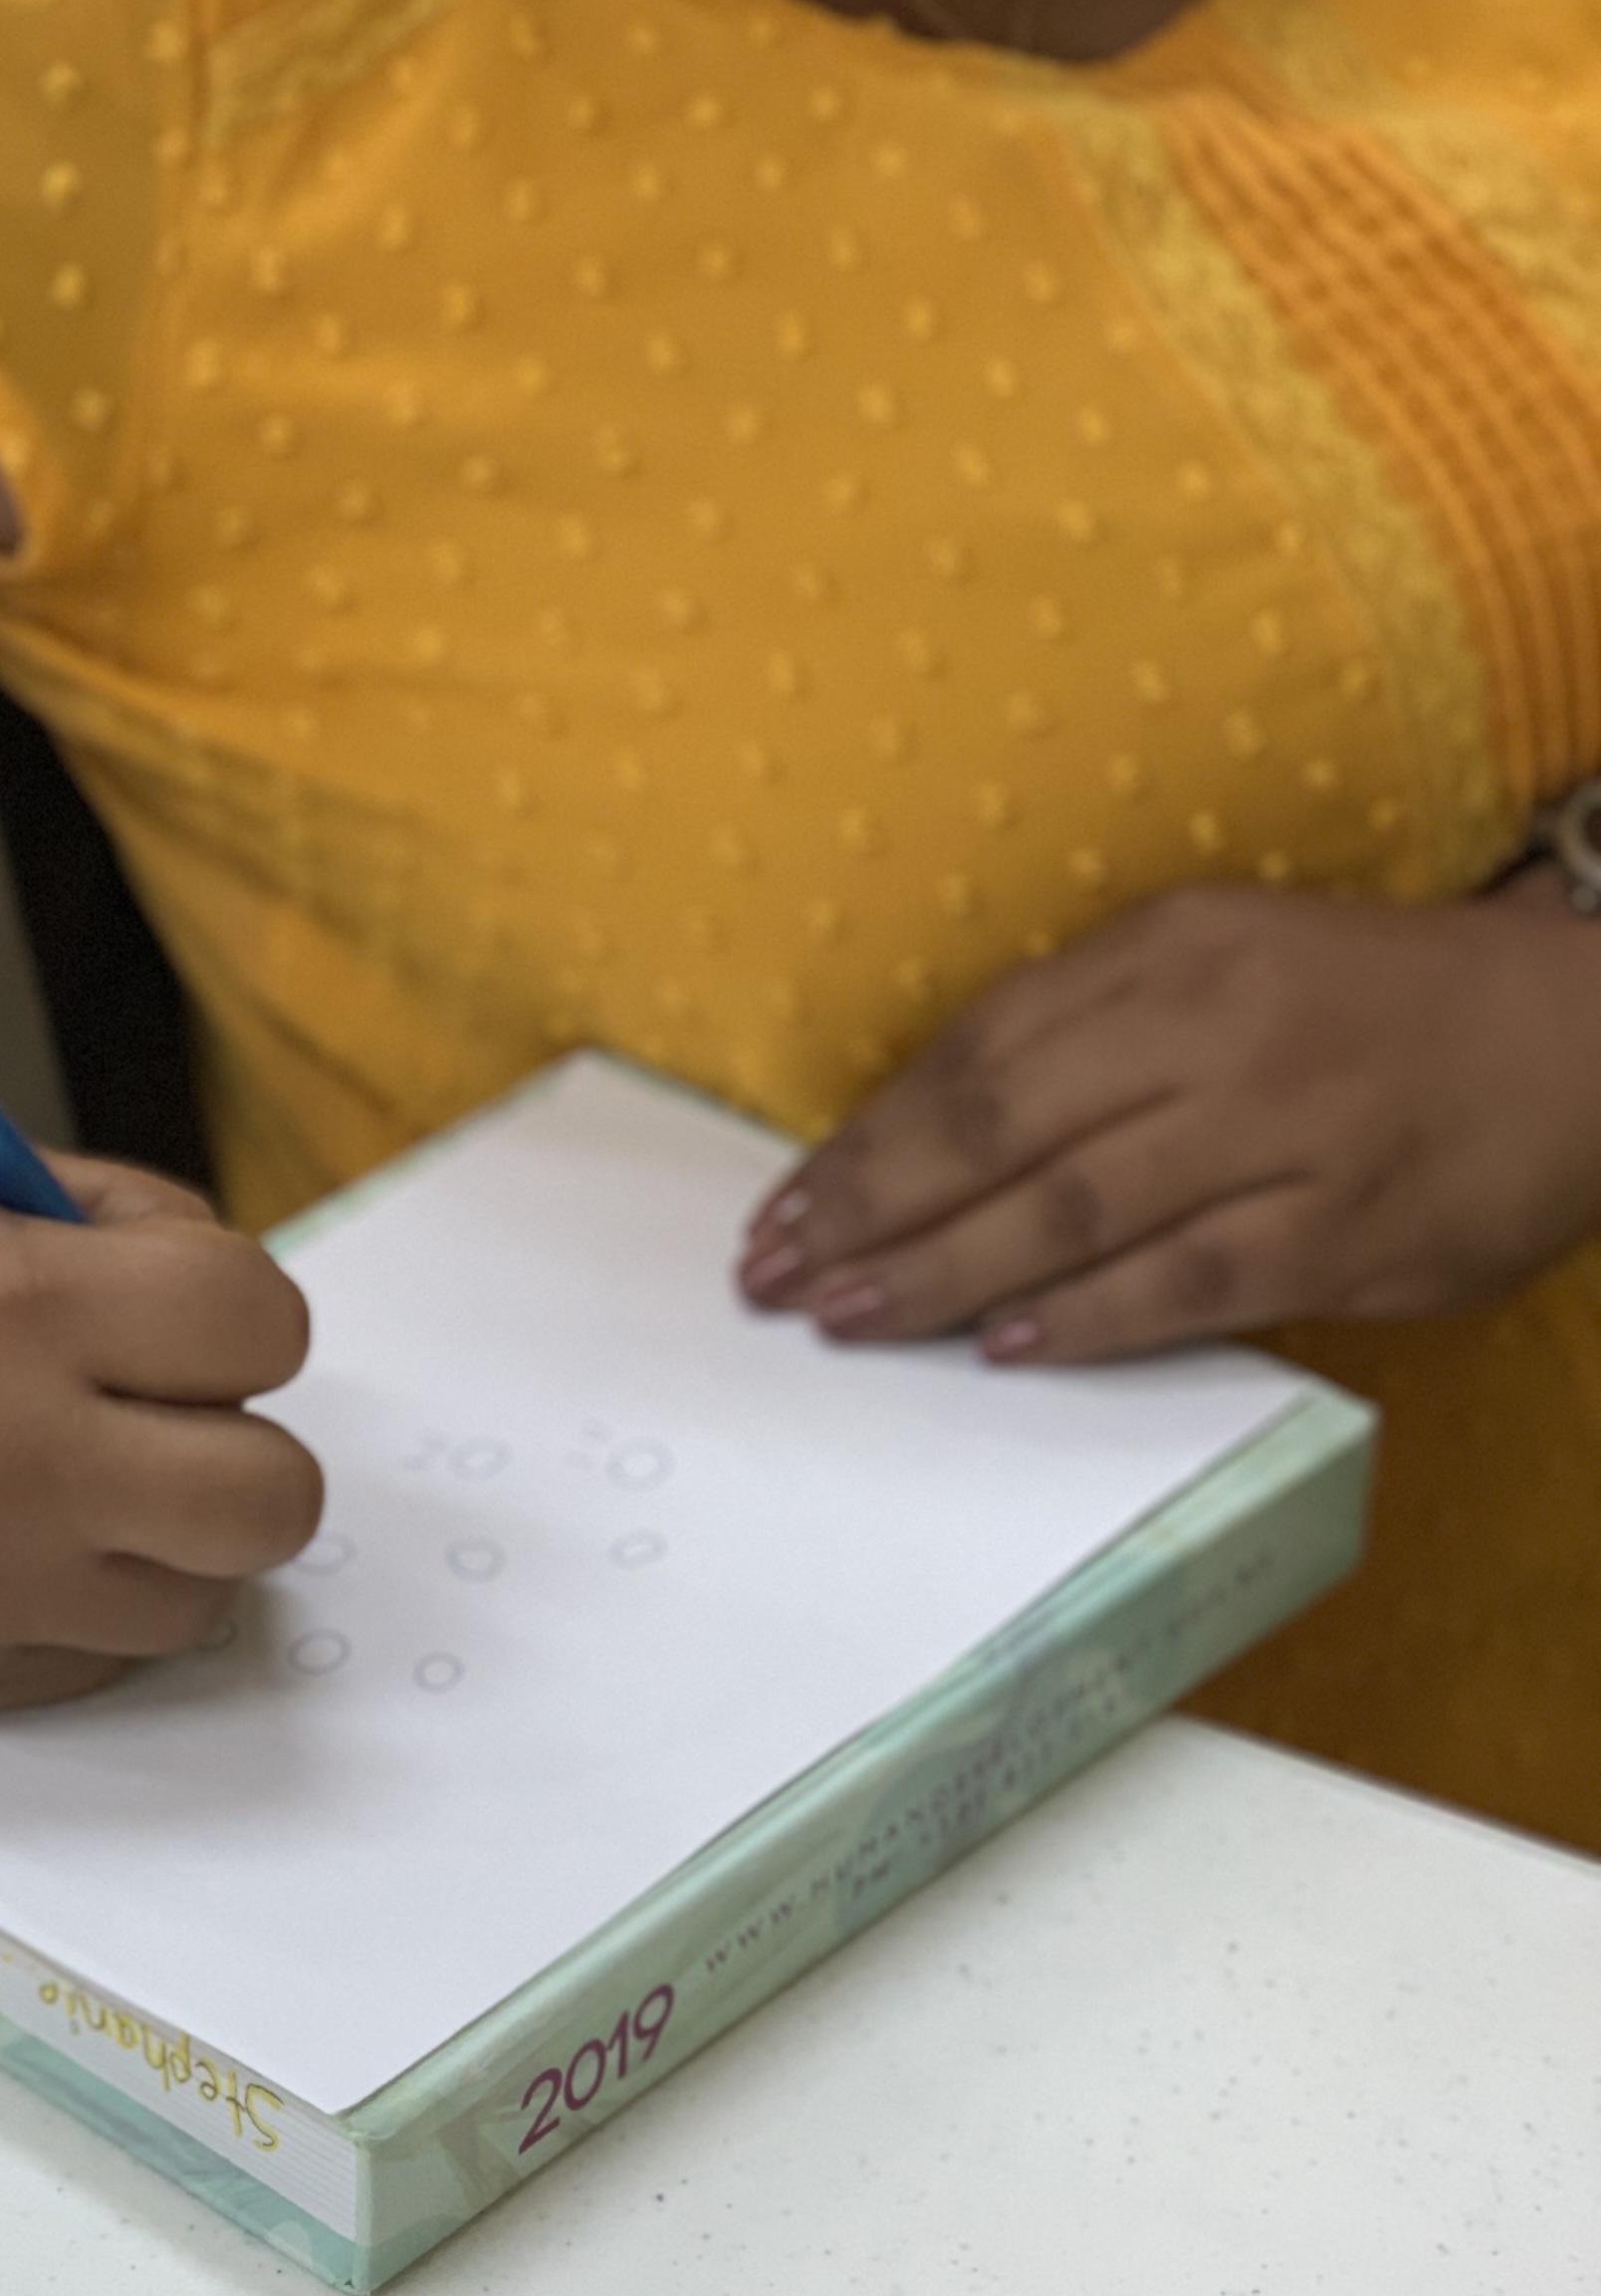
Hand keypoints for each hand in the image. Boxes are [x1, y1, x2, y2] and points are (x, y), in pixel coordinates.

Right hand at [0, 1146, 320, 1712]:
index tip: (178, 1324)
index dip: (242, 1318)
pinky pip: (103, 1663)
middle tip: (164, 1431)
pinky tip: (8, 1552)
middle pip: (275, 1500)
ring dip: (168, 1546)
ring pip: (202, 1602)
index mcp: (22, 1309)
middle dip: (242, 1454)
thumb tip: (243, 1318)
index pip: (264, 1325)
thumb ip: (119, 1225)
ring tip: (79, 1495)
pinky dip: (83, 1610)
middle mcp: (17, 1463)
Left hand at [735, 881, 1600, 1362]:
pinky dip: (1094, 1316)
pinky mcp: (1346, 1225)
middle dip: (870, 1210)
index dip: (867, 1137)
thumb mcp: (1225, 965)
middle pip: (1001, 1128)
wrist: (1582, 1029)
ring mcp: (1284, 1128)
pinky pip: (1193, 1278)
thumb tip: (930, 1143)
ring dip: (944, 1271)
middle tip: (776, 1278)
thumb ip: (1092, 1037)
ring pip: (1076, 1207)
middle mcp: (1217, 1026)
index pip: (979, 1051)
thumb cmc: (1369, 1012)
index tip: (783, 1206)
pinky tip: (1008, 1346)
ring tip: (851, 1315)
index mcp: (1172, 948)